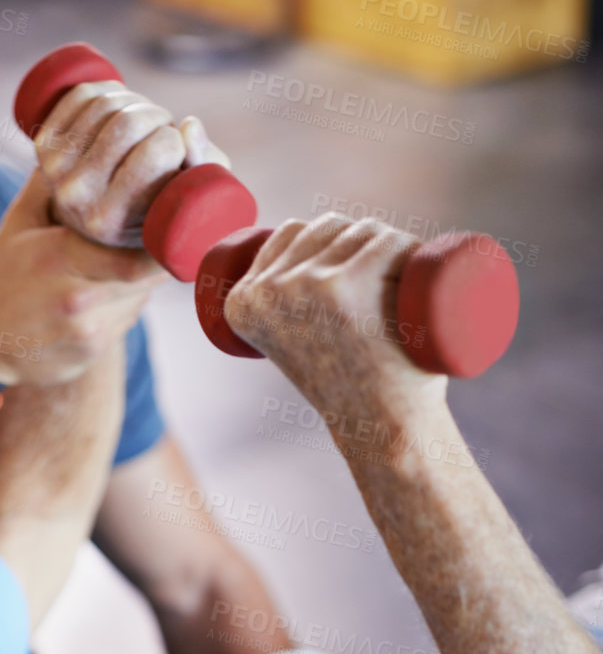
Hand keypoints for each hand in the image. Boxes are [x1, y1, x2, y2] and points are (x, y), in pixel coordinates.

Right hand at [0, 169, 162, 387]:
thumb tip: (89, 142)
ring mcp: (86, 331)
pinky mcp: (91, 352)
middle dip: (156, 255)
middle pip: (144, 277)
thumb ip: (53, 184)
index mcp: (58, 260)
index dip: (165, 242)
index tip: (174, 223)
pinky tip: (99, 294)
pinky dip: (122, 304)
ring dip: (138, 280)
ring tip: (117, 263)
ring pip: (137, 299)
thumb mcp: (18, 222)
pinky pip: (123, 320)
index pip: (136, 256)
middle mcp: (77, 299)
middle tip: (159, 236)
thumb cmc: (0, 275)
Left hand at [33, 81, 229, 251]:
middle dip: (158, 116)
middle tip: (163, 131)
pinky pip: (83, 93)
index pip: (159, 151)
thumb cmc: (153, 211)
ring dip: (137, 101)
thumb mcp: (186, 202)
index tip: (178, 149)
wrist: (93, 226)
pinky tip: (122, 106)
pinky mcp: (43, 144)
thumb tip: (189, 125)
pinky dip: (110, 90)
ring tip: (145, 122)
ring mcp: (54, 169)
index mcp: (111, 220)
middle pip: (131, 123)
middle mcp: (76, 197)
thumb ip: (205, 169)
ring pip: (108, 103)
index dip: (177, 140)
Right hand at [225, 214, 448, 434]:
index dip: (330, 246)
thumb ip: (280, 303)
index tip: (350, 287)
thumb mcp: (291, 340)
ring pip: (362, 230)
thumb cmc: (346, 382)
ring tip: (398, 297)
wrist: (379, 427)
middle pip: (327, 227)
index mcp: (240, 303)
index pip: (291, 234)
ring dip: (391, 250)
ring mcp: (305, 285)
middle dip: (363, 245)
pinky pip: (389, 240)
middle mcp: (266, 291)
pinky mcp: (347, 285)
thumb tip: (292, 242)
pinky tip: (414, 276)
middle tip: (382, 297)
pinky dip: (411, 250)